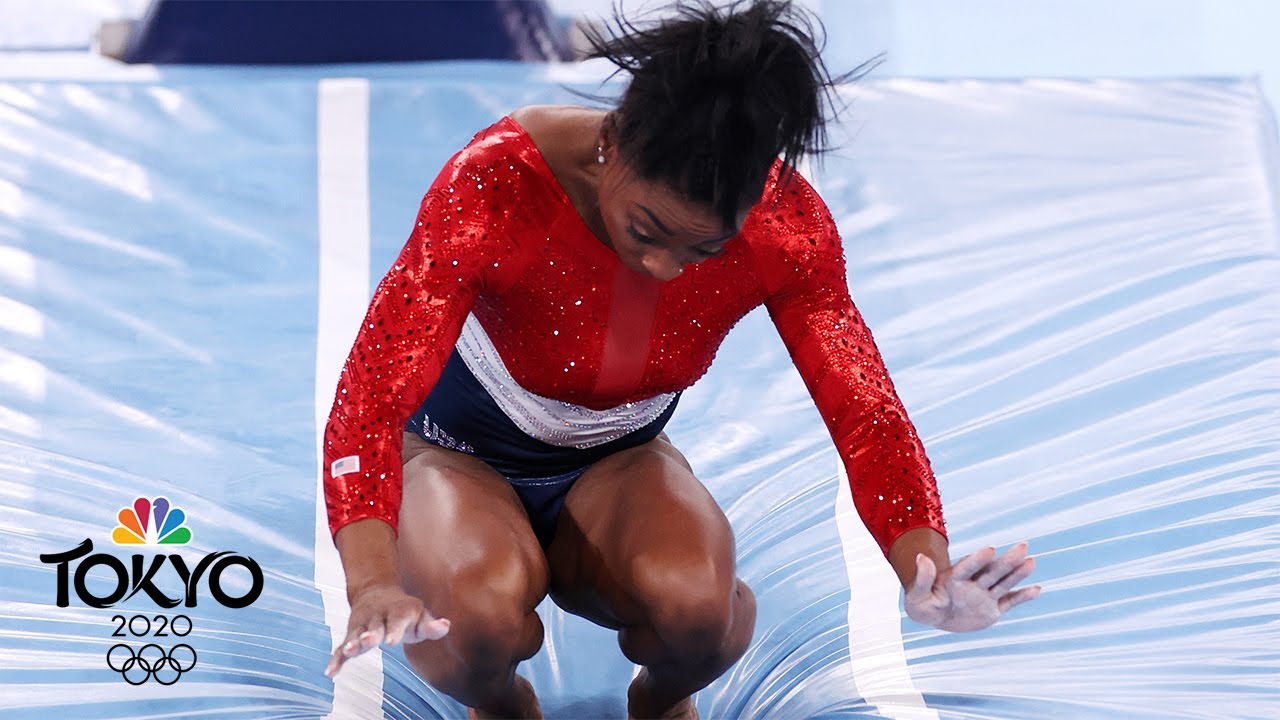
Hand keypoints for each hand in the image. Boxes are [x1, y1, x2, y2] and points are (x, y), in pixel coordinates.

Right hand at [324, 583, 450, 678]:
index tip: (392, 641)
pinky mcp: (352, 633)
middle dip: (371, 634)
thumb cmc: (405, 612)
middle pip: (374, 626)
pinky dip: (336, 659)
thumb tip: (445, 626)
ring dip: (352, 643)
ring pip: (356, 634)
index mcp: (398, 611)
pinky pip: (342, 646)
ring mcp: (363, 624)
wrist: (377, 593)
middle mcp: (378, 616)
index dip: (394, 630)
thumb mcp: (420, 616)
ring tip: (349, 652)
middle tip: (368, 641)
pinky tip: (331, 672)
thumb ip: (431, 625)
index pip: (397, 620)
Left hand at [904, 542, 1040, 631]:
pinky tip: (1037, 589)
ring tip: (1031, 561)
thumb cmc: (922, 604)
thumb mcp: (917, 595)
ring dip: (1017, 574)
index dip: (978, 559)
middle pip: (991, 571)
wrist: (934, 616)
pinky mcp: (992, 610)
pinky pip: (1009, 602)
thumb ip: (922, 578)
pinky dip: (1022, 597)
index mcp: (954, 578)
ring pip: (1003, 583)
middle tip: (1023, 546)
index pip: (968, 567)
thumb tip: (920, 556)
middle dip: (1006, 561)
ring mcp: (984, 596)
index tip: (990, 549)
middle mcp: (973, 584)